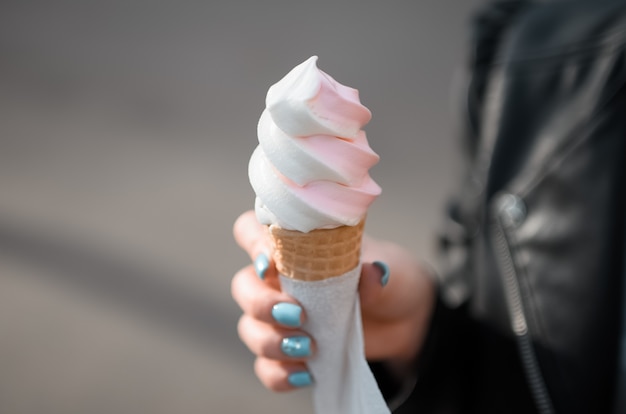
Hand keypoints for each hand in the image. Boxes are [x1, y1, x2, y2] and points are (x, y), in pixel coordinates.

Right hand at [231, 210, 435, 390]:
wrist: (404, 319)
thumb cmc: (388, 280)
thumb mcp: (391, 269)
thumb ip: (377, 272)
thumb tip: (373, 271)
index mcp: (296, 247)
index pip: (252, 231)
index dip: (251, 243)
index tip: (270, 265)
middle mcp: (280, 279)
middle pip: (243, 285)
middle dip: (261, 303)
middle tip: (297, 315)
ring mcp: (280, 317)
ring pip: (249, 326)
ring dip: (270, 341)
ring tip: (308, 349)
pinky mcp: (288, 350)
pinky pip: (265, 365)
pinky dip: (278, 373)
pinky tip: (305, 376)